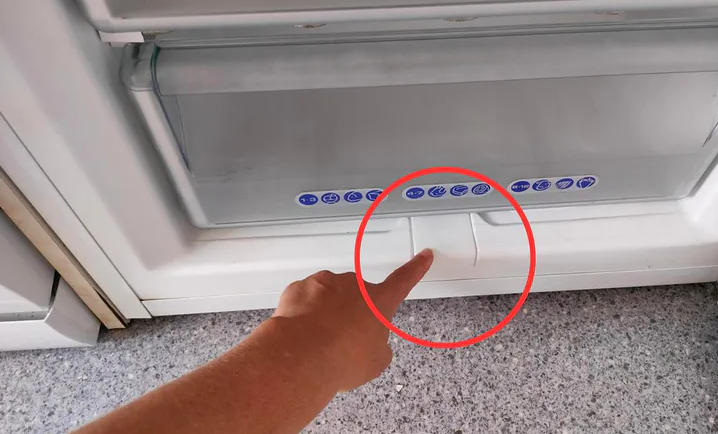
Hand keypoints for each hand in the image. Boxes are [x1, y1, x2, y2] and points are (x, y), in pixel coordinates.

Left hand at [271, 249, 433, 390]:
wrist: (302, 356)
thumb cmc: (341, 358)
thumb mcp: (375, 361)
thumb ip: (378, 345)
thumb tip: (369, 345)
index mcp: (378, 301)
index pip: (404, 280)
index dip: (416, 267)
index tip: (424, 255)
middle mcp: (353, 286)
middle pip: (356, 295)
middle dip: (351, 312)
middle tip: (343, 339)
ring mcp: (325, 284)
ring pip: (328, 295)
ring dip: (326, 312)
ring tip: (320, 340)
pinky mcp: (300, 288)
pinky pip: (305, 298)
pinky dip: (304, 312)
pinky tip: (303, 332)